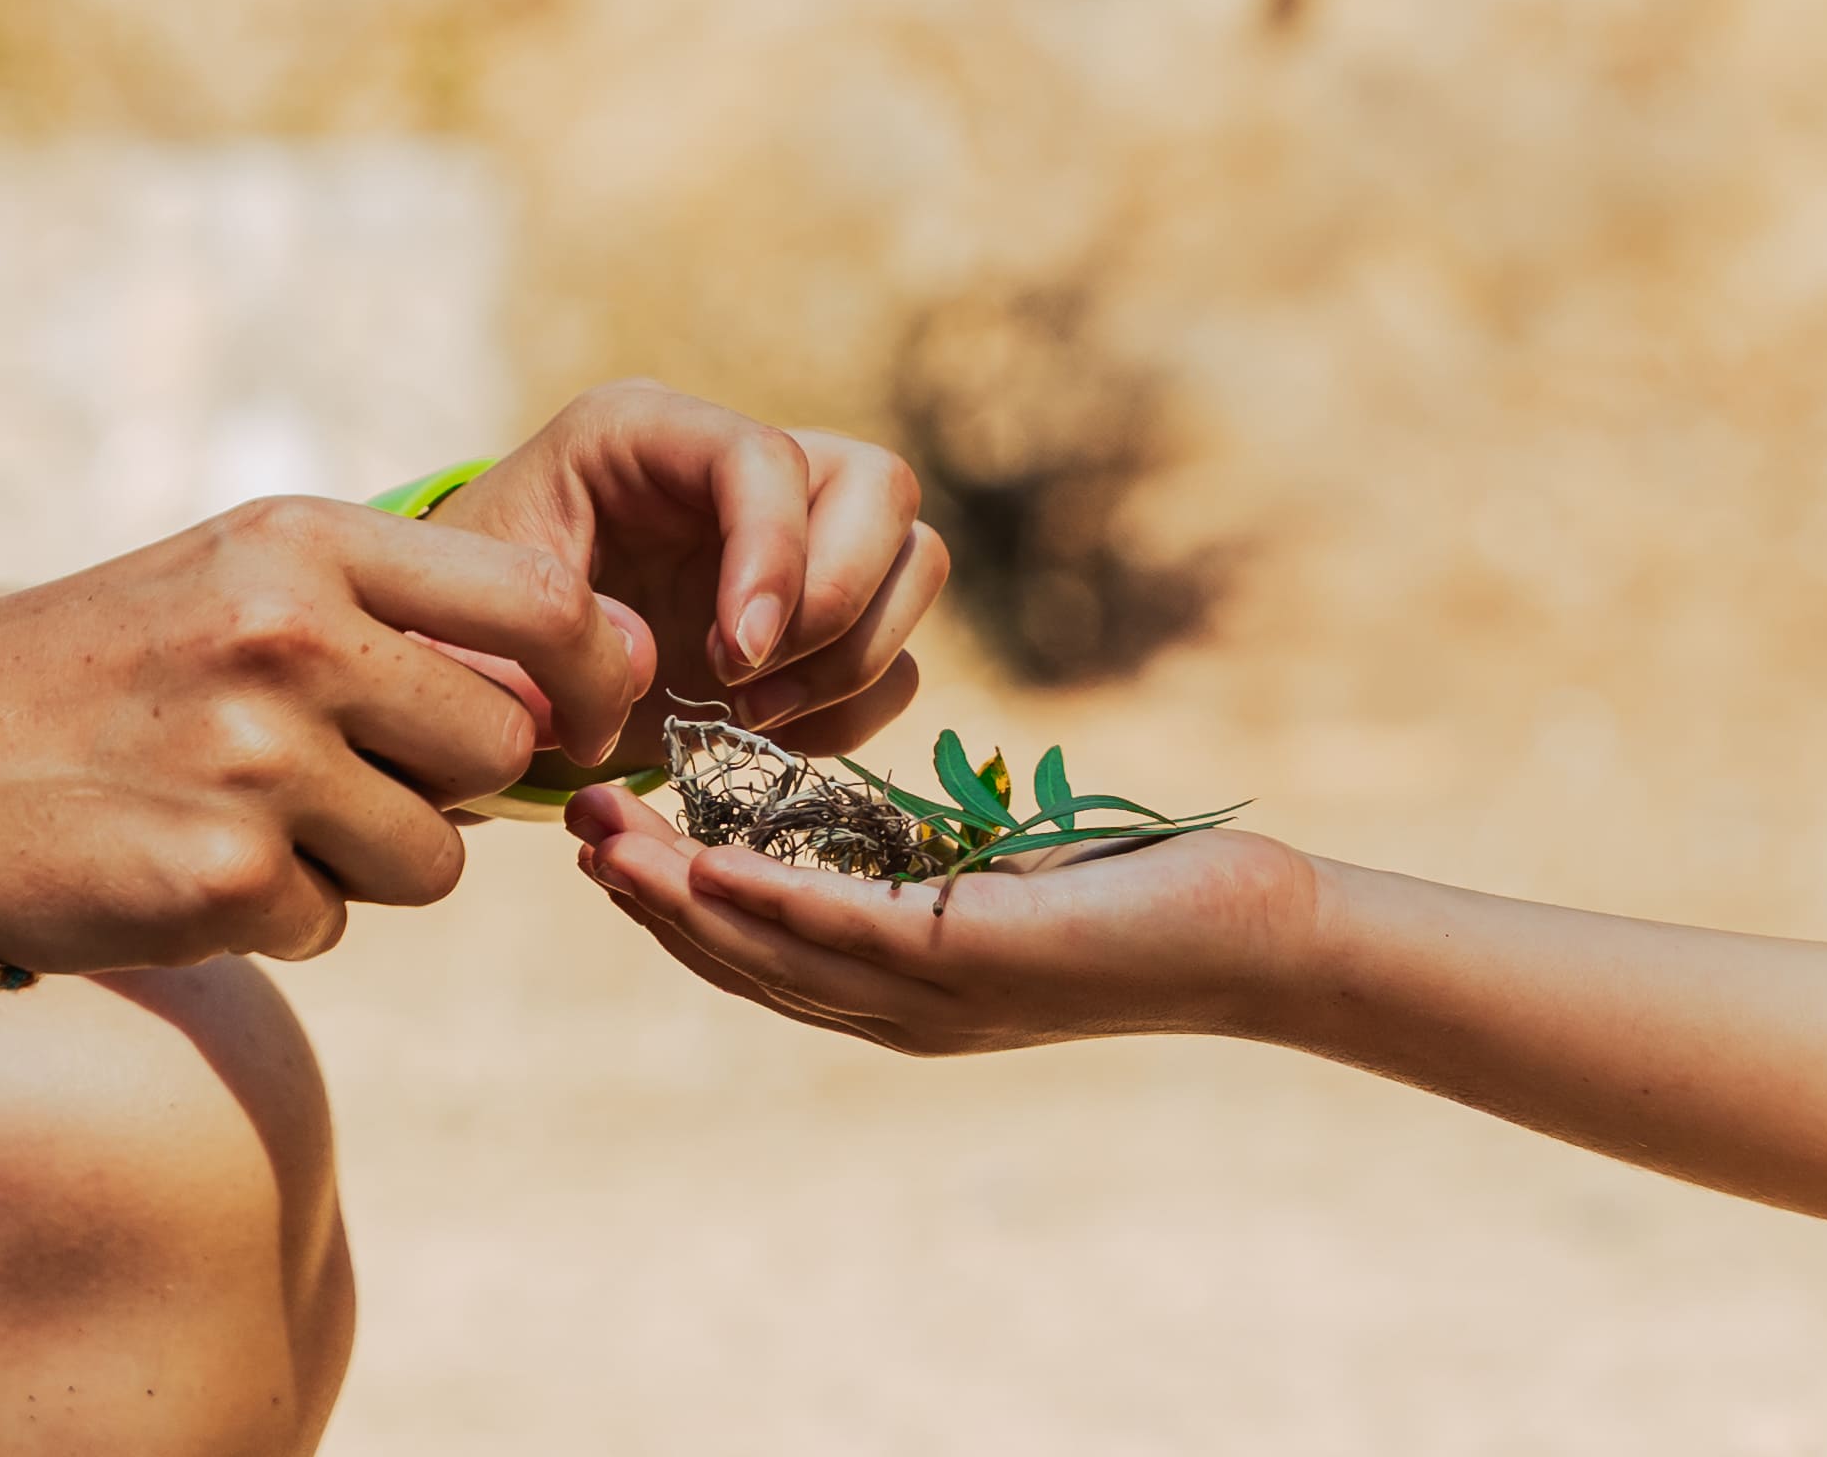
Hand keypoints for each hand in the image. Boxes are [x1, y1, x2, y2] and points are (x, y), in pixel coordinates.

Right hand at [0, 497, 649, 968]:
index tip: (585, 710)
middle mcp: (292, 638)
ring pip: (438, 856)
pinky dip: (281, 917)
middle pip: (501, 744)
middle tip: (353, 776)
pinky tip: (188, 866)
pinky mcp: (222, 882)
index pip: (540, 598)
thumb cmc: (99, 669)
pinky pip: (335, 926)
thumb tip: (582, 678)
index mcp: (307, 544)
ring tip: (254, 818)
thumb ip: (395, 612)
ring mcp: (258, 763)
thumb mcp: (239, 580)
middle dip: (455, 783)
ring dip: (369, 862)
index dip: (593, 668)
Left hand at [425, 381, 946, 774]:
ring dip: (855, 657)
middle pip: (878, 486)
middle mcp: (745, 470)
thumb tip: (654, 658)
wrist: (482, 665)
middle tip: (748, 684)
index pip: (764, 457)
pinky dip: (851, 710)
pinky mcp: (821, 616)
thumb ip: (556, 623)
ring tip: (754, 713)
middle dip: (836, 601)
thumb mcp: (483, 602)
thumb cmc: (470, 618)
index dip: (774, 555)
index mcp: (650, 433)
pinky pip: (899, 656)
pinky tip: (765, 734)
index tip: (735, 655)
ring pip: (916, 560)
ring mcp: (800, 537)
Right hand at [568, 780, 1312, 1052]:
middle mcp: (905, 1011)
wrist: (1254, 938)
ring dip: (684, 901)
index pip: (758, 958)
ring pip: (779, 952)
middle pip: (744, 964)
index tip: (605, 846)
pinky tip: (716, 861)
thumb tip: (860, 815)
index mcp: (901, 993)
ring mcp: (937, 995)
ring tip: (609, 842)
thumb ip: (920, 862)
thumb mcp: (997, 876)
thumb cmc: (1137, 899)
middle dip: (650, 904)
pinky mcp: (979, 957)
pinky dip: (778, 899)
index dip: (674, 912)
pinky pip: (857, 927)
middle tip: (571, 834)